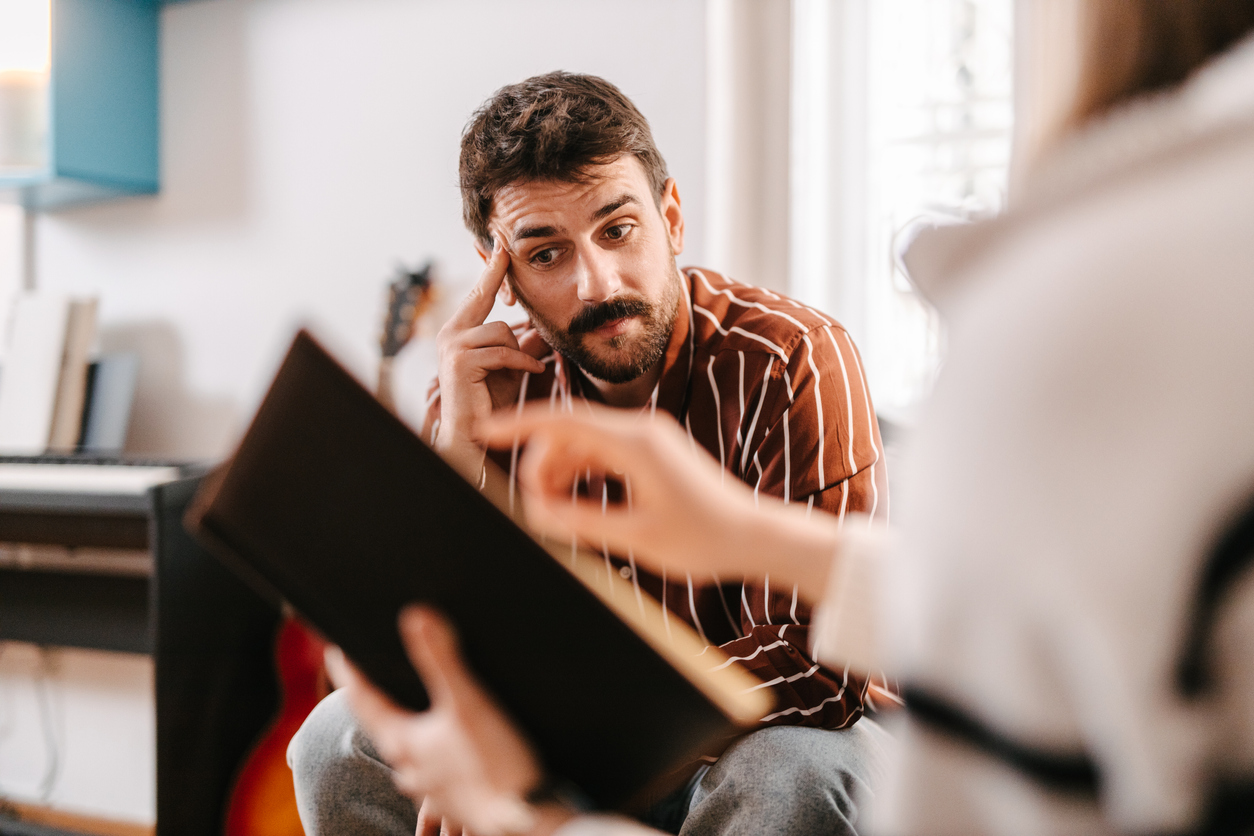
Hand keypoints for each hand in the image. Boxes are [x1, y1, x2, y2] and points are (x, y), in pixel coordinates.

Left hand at [330, 606, 564, 835]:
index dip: (349, 673)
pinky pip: (431, 772)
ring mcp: (430, 789)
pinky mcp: (454, 801)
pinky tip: (446, 750)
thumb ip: (440, 659)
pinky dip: (430, 753)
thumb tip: (415, 616)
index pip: (363, 701)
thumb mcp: (467, 703)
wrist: (526, 821)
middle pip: (381, 727)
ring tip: (408, 711)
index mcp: (403, 743)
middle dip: (375, 701)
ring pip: (406, 754)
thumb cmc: (495, 762)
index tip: (336, 650)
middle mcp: (409, 769)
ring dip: (403, 730)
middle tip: (369, 677)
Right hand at [435, 241, 545, 461]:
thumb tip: (544, 327)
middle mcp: (450, 333)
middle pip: (482, 297)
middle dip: (495, 273)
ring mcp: (452, 346)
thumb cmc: (491, 400)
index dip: (490, 270)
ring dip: (519, 352)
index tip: (499, 244)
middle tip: (505, 245)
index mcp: (459, 330)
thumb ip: (525, 344)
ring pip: (501, 331)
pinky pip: (502, 351)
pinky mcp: (460, 362)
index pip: (478, 294)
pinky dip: (521, 363)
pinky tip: (531, 372)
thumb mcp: (513, 365)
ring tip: (527, 369)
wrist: (474, 434)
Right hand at [481, 403, 841, 600]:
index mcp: (636, 443)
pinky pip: (601, 454)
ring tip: (557, 518)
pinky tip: (578, 509)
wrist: (754, 536)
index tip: (485, 430)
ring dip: (561, 474)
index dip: (520, 423)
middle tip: (536, 512)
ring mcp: (647, 439)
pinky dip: (581, 476)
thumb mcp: (637, 538)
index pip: (563, 420)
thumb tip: (537, 514)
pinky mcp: (651, 454)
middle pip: (568, 432)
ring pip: (582, 445)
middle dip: (541, 466)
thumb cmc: (704, 539)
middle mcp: (640, 430)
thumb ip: (581, 523)